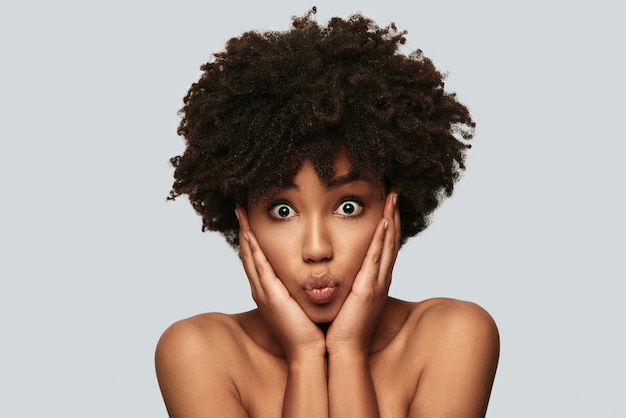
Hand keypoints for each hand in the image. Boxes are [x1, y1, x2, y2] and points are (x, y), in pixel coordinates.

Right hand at [236, 207, 325, 360]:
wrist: (312, 352)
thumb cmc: (313, 329)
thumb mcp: (306, 302)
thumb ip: (305, 286)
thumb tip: (315, 273)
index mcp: (271, 291)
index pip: (259, 259)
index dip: (253, 239)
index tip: (251, 218)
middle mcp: (263, 290)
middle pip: (249, 254)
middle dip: (244, 230)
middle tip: (240, 208)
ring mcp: (263, 292)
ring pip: (250, 256)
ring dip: (245, 233)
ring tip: (241, 213)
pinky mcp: (270, 296)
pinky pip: (258, 266)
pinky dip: (252, 248)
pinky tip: (249, 232)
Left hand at [325, 192, 400, 354]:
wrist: (341, 350)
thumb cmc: (339, 327)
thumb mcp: (342, 297)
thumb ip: (341, 280)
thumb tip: (330, 268)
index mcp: (372, 279)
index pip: (382, 245)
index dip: (387, 222)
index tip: (386, 201)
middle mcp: (380, 278)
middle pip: (390, 240)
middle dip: (393, 214)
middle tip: (394, 190)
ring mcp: (377, 283)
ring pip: (388, 244)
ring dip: (392, 219)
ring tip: (393, 196)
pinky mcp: (370, 289)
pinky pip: (378, 258)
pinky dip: (383, 239)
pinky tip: (385, 221)